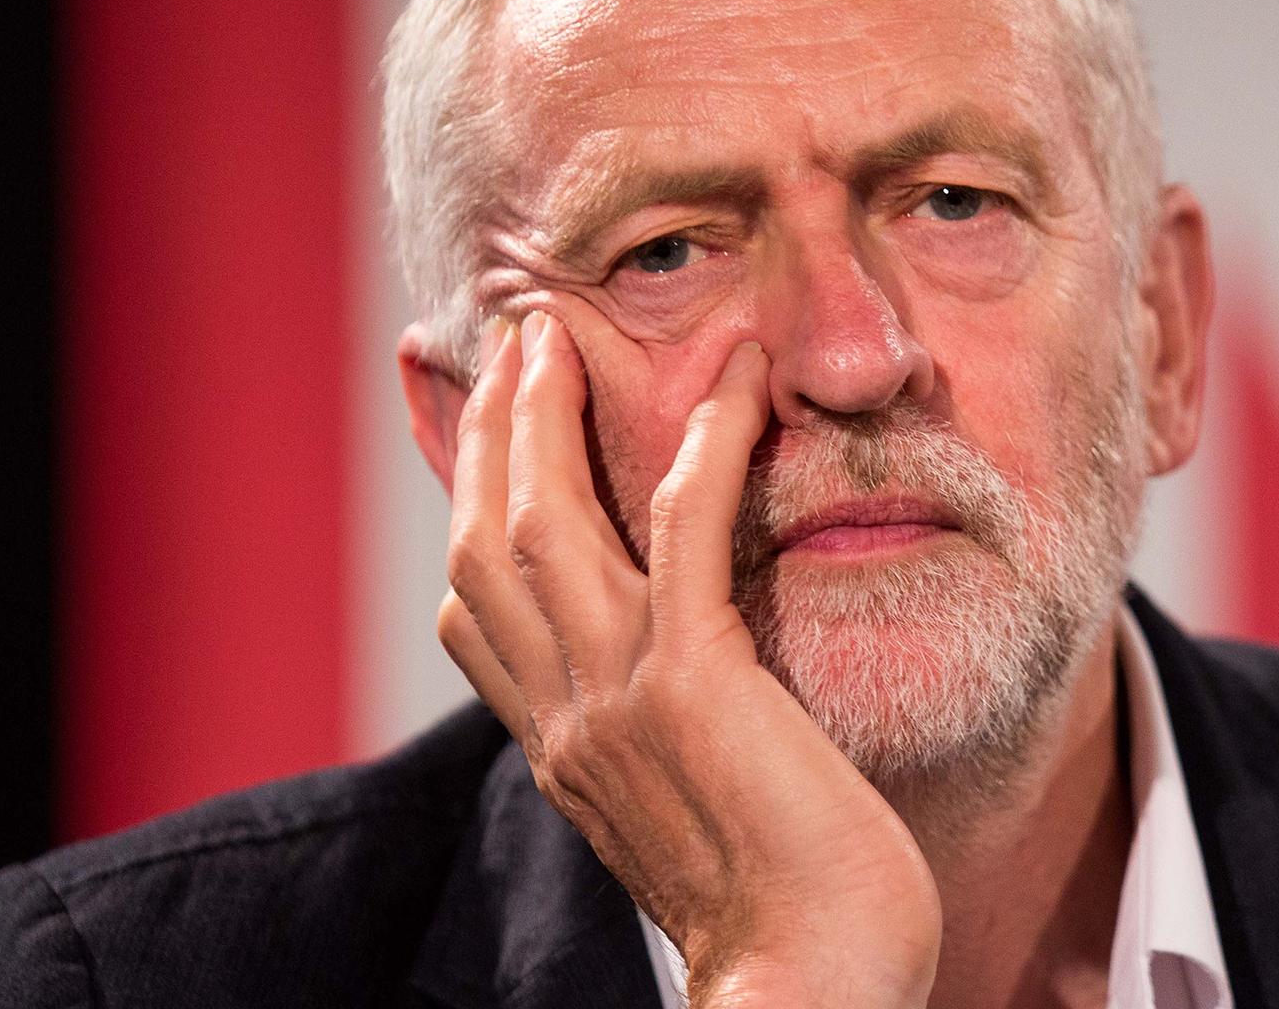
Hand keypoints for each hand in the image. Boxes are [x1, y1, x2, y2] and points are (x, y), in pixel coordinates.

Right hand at [436, 310, 941, 1007]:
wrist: (811, 989)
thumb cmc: (783, 909)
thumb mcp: (688, 809)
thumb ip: (658, 735)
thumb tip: (673, 682)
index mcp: (562, 748)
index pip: (476, 608)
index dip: (467, 504)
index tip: (485, 424)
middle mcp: (567, 719)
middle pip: (484, 545)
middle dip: (489, 433)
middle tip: (513, 342)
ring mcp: (621, 700)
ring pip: (543, 526)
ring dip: (545, 416)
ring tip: (559, 334)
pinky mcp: (698, 687)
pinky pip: (682, 535)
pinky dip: (702, 445)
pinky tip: (732, 381)